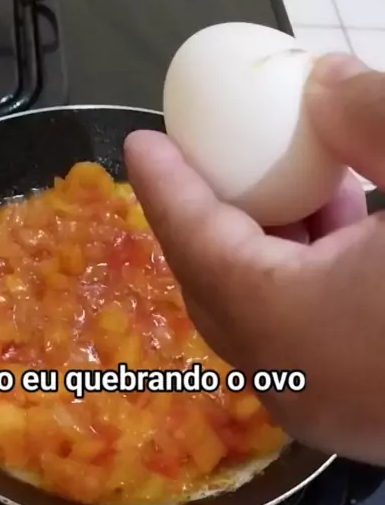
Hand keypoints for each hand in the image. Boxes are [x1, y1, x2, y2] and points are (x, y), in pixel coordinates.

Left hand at [124, 54, 384, 465]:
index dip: (166, 190)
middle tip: (213, 163)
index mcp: (285, 325)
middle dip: (210, 220)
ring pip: (262, 321)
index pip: (197, 244)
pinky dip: (305, 290)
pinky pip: (303, 345)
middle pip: (218, 289)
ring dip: (267, 253)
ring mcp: (323, 411)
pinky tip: (346, 245)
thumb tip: (323, 84)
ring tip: (299, 190)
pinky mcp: (358, 420)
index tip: (142, 146)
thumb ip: (373, 119)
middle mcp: (287, 381)